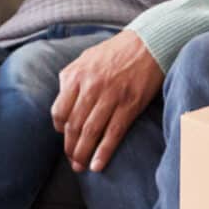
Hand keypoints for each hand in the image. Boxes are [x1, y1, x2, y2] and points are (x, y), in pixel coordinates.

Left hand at [51, 31, 162, 172]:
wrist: (149, 42)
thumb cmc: (117, 51)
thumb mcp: (87, 58)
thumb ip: (71, 77)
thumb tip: (62, 99)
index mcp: (77, 75)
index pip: (59, 111)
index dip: (60, 129)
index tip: (64, 137)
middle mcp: (91, 87)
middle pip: (73, 125)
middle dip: (70, 147)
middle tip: (71, 160)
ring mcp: (110, 96)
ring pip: (91, 132)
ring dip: (83, 153)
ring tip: (81, 166)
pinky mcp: (129, 105)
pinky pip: (113, 133)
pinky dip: (103, 152)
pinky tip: (98, 165)